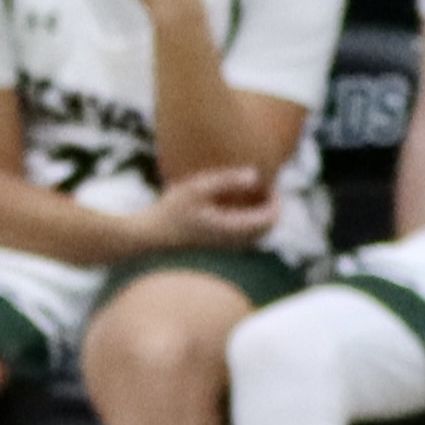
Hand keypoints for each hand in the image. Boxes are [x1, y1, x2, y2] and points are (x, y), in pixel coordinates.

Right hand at [136, 165, 280, 249]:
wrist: (149, 238)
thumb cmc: (170, 211)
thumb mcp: (197, 189)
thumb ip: (227, 181)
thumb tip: (255, 175)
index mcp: (233, 230)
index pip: (270, 218)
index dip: (276, 199)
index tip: (268, 181)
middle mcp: (233, 243)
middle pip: (268, 228)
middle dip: (270, 206)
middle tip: (264, 185)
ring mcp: (226, 248)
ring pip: (257, 234)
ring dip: (259, 214)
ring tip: (250, 192)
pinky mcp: (217, 248)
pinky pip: (244, 237)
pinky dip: (248, 221)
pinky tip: (233, 204)